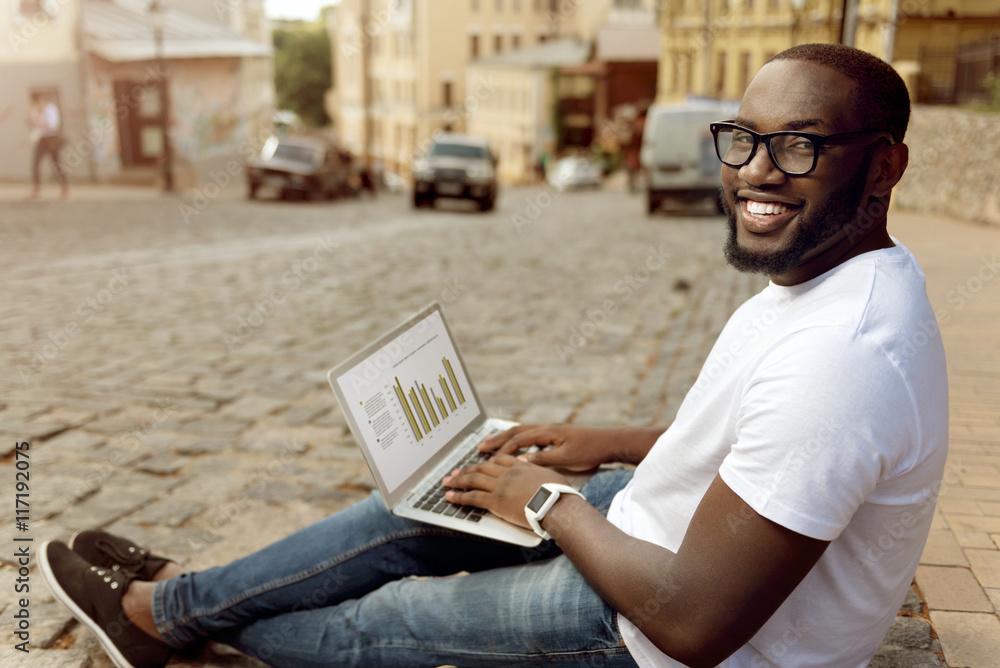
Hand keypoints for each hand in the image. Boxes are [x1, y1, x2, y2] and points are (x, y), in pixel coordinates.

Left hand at [442, 454, 570, 528]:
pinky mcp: (496, 501)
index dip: (487, 460)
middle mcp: (508, 473)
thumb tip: (540, 476)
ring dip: (458, 480)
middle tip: (456, 471)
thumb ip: (539, 473)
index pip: (499, 460)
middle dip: (467, 469)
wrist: (556, 505)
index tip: (480, 462)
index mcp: (521, 466)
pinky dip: (459, 496)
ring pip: (474, 479)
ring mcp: (501, 486)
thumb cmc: (559, 494)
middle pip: (482, 466)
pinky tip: (450, 496)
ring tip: (447, 482)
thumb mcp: (550, 476)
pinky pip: (473, 497)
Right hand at [478, 424, 628, 471]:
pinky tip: (514, 447)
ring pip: (522, 432)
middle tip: (480, 447)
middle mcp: (547, 428)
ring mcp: (551, 431)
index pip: (518, 440)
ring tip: (491, 444)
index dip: (502, 450)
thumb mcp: (566, 458)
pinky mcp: (556, 435)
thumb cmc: (591, 451)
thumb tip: (520, 463)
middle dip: (497, 440)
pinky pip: (531, 436)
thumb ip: (543, 460)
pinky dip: (518, 441)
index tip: (487, 458)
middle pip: (516, 432)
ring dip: (506, 438)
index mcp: (548, 432)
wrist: (610, 442)